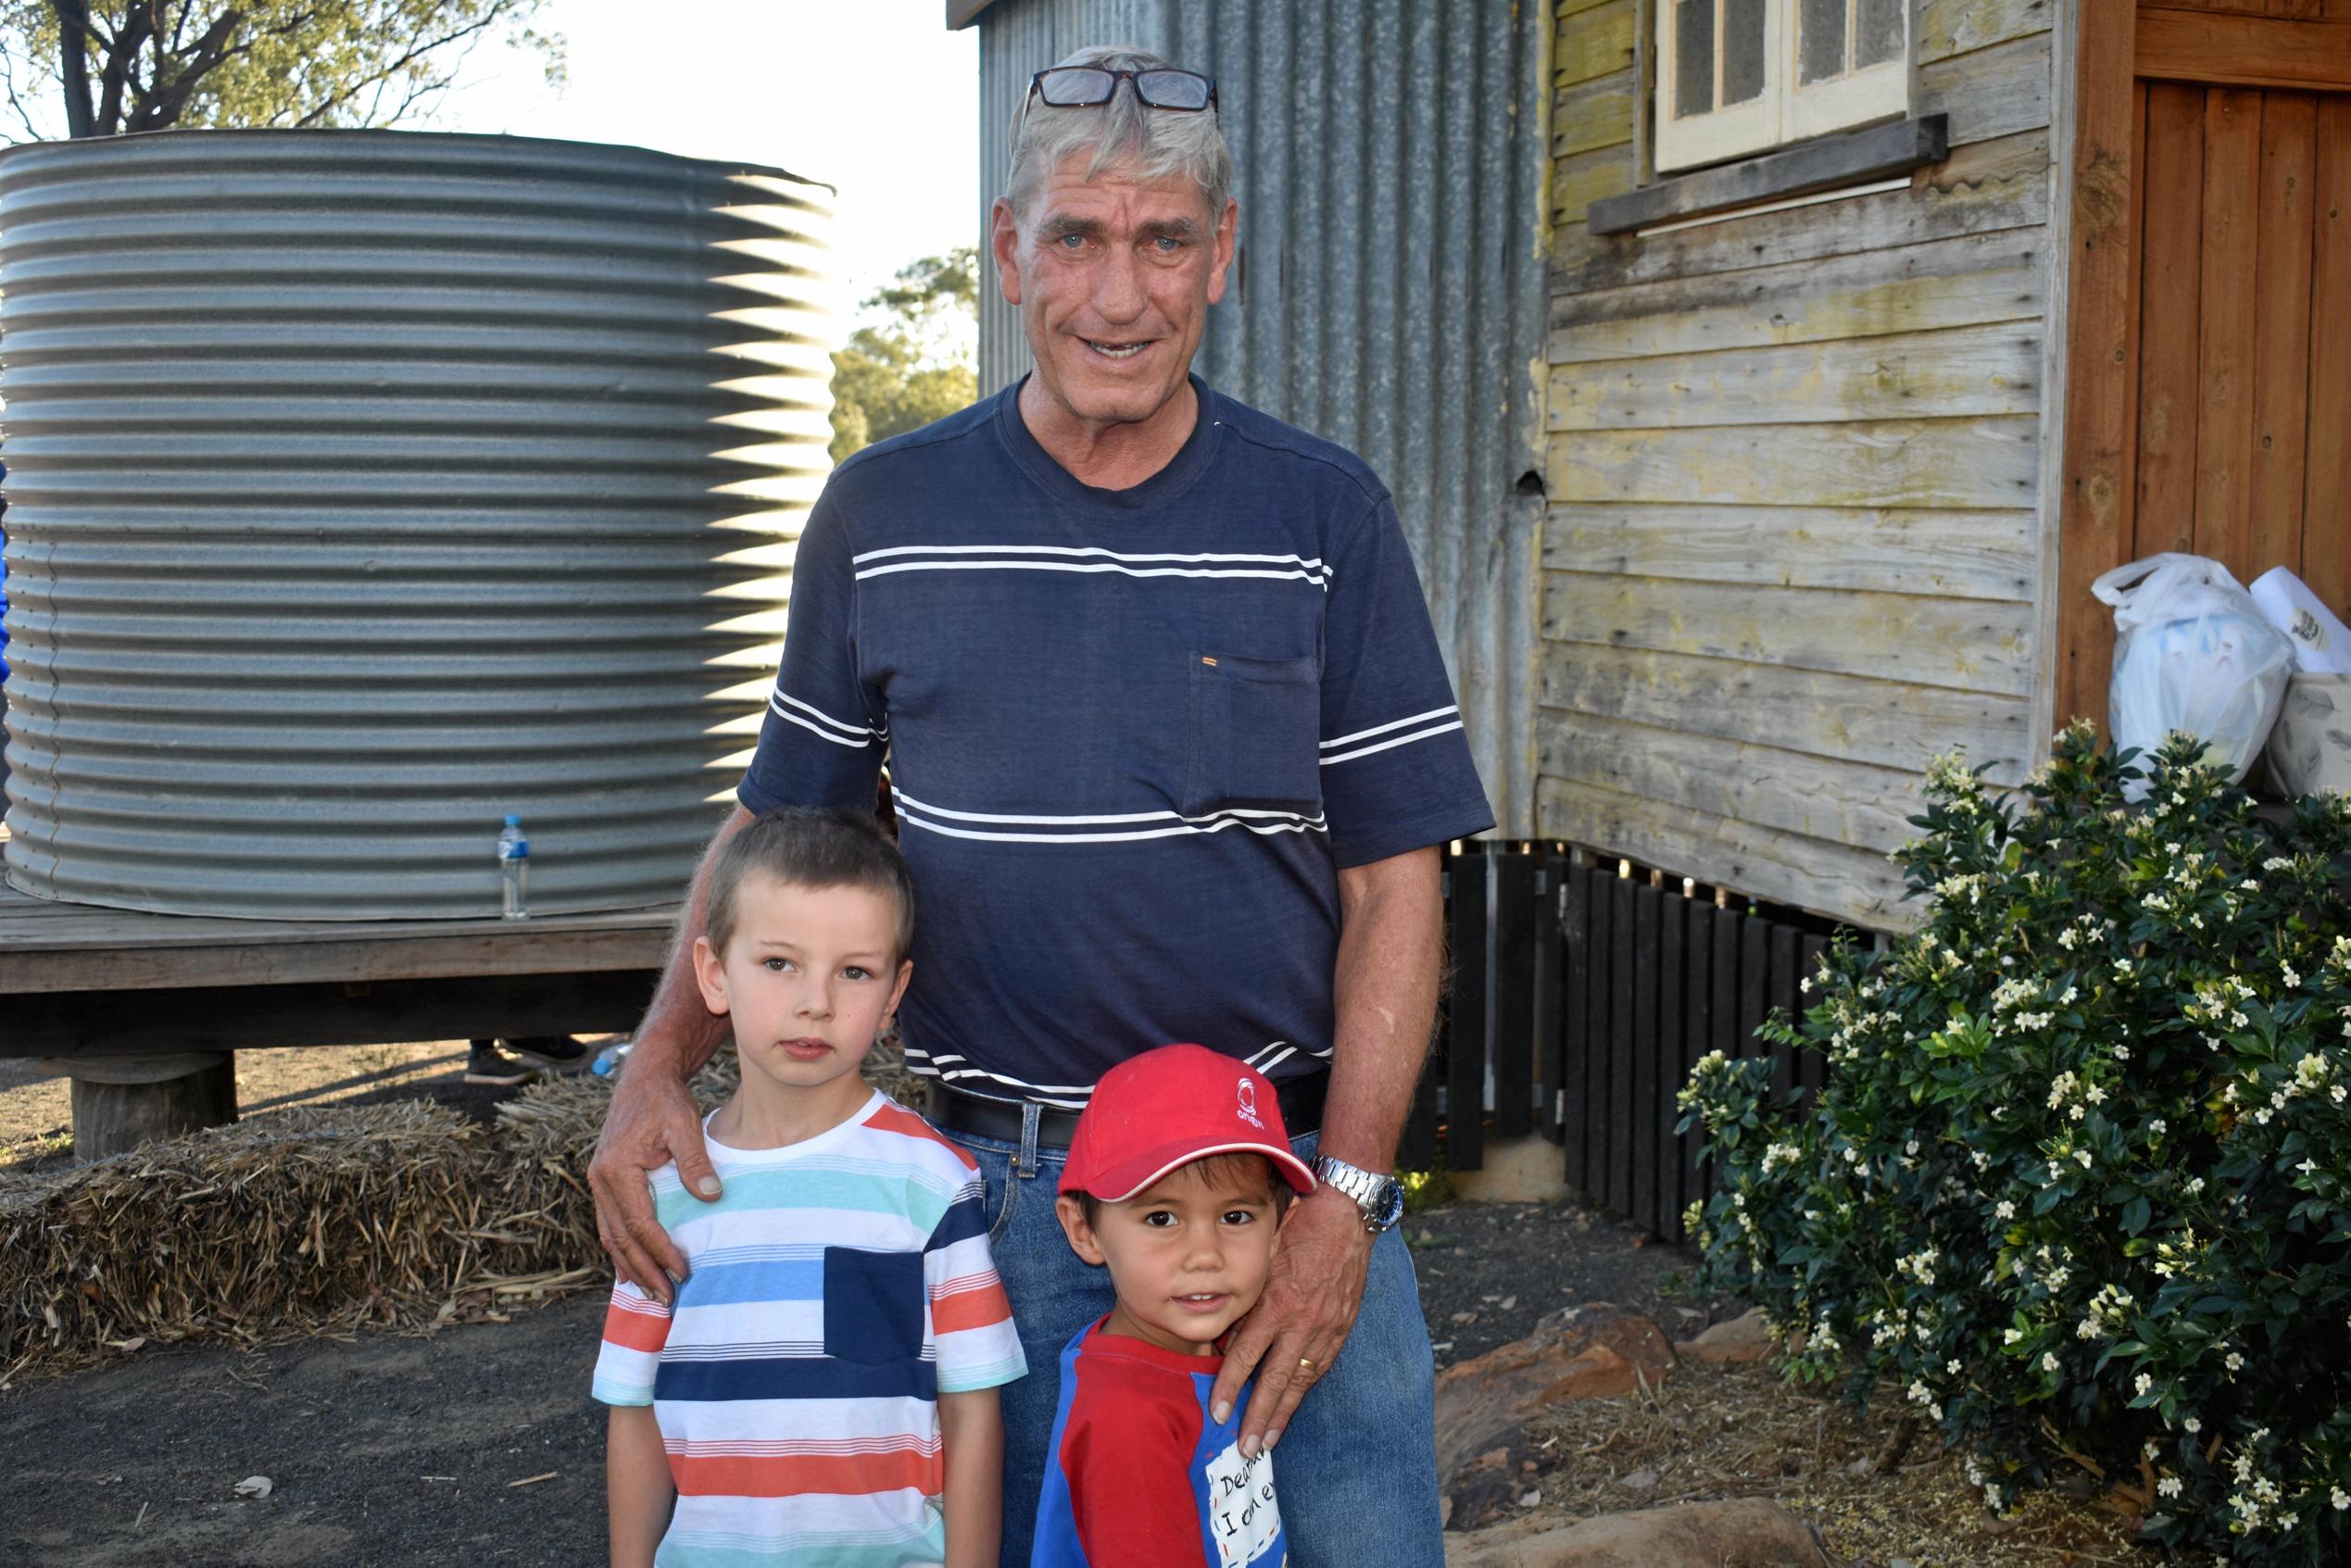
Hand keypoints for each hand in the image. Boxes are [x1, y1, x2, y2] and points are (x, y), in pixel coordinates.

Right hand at [588, 1052, 720, 1303]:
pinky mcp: (605, 1182)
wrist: (644, 1077)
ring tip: (651, 1293)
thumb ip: (694, 1160)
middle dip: (644, 1270)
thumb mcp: (683, 1123)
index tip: (682, 1271)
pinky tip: (631, 1270)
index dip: (660, 1251)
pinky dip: (621, 1249)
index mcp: (616, 1168)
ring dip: (630, 1266)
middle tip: (667, 1298)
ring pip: (611, 1235)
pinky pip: (610, 1224)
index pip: (639, 1222)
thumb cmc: (665, 1099)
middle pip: (621, 1238)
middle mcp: (600, 1179)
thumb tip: (711, 1195)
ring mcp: (599, 1181)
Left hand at [1210, 1186, 1373, 1457]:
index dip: (1230, 1386)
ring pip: (1301, 1381)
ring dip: (1283, 1413)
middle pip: (1275, 1380)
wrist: (1345, 1215)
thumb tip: (1226, 1328)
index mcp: (1276, 1302)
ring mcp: (1325, 1328)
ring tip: (1268, 1440)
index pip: (1246, 1355)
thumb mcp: (1261, 1255)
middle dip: (1258, 1416)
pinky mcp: (1342, 1327)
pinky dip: (1306, 1388)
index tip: (1218, 1412)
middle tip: (1245, 1447)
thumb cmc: (1296, 1226)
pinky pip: (1321, 1365)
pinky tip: (1294, 1404)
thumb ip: (1245, 1294)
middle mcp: (1301, 1321)